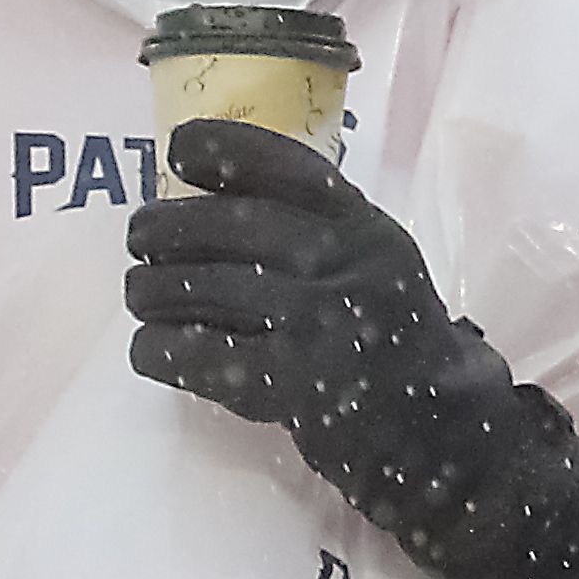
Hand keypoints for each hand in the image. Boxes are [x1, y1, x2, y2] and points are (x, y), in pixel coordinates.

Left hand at [123, 118, 458, 453]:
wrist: (438, 429)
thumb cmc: (390, 340)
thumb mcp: (374, 264)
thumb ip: (317, 228)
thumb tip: (206, 197)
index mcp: (363, 226)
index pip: (280, 164)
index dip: (218, 149)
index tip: (178, 153)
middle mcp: (343, 262)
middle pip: (223, 222)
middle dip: (163, 227)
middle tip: (140, 240)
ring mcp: (317, 321)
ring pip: (197, 286)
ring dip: (151, 290)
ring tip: (143, 296)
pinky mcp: (291, 382)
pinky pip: (193, 352)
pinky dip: (156, 348)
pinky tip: (150, 349)